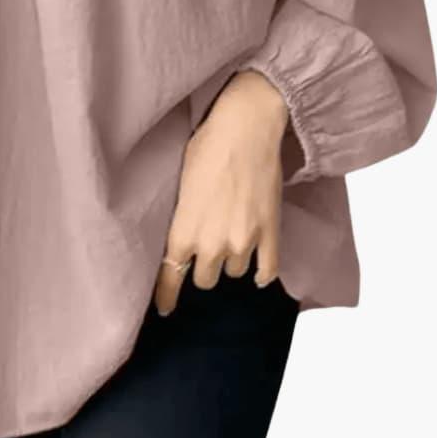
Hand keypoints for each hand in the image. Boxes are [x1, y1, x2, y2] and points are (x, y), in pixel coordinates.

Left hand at [154, 70, 287, 316]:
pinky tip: (258, 270)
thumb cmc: (206, 147)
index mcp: (183, 231)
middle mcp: (212, 244)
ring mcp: (244, 242)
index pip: (171, 277)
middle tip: (205, 248)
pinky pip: (267, 271)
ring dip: (231, 260)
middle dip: (203, 266)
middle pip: (205, 279)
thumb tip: (182, 235)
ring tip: (231, 236)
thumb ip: (182, 218)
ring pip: (235, 272)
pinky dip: (262, 273)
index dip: (167, 296)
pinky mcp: (270, 234)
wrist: (245, 129)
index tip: (165, 308)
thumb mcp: (180, 184)